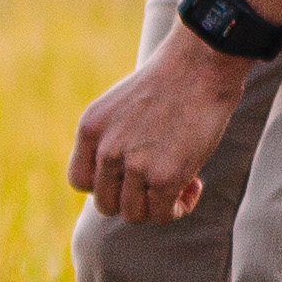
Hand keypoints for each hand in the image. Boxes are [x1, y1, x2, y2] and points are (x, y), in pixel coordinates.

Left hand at [65, 33, 253, 227]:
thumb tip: (119, 181)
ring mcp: (134, 166)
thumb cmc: (169, 82)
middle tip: (158, 181)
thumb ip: (111, 139)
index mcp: (90, 130)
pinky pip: (163, 216)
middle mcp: (106, 150)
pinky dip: (179, 208)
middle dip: (133, 199)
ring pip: (134, 214)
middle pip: (106, 204)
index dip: (105, 185)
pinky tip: (194, 185)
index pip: (80, 182)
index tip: (130, 176)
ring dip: (157, 206)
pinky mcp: (165, 178)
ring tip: (179, 183)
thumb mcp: (120, 106)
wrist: (200, 66)